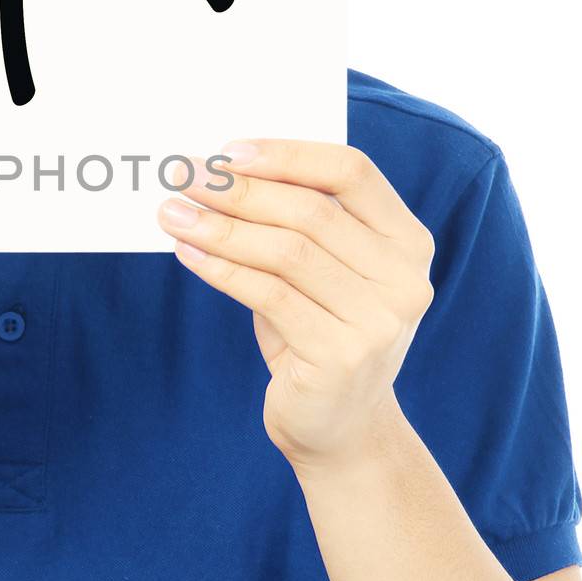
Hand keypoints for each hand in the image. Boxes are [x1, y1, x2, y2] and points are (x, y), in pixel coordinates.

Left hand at [157, 140, 434, 468]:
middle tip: (182, 174)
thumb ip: (298, 224)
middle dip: (238, 189)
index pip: (352, 172)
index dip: (288, 154)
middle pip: (312, 211)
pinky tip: (189, 255)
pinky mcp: (341, 357)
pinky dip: (222, 270)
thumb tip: (219, 172)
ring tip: (173, 213)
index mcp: (409, 242)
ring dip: (220, 228)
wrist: (342, 429)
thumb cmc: (321, 333)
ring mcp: (378, 321)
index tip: (228, 151)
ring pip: (286, 252)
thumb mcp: (324, 273)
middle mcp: (404, 278)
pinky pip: (268, 296)